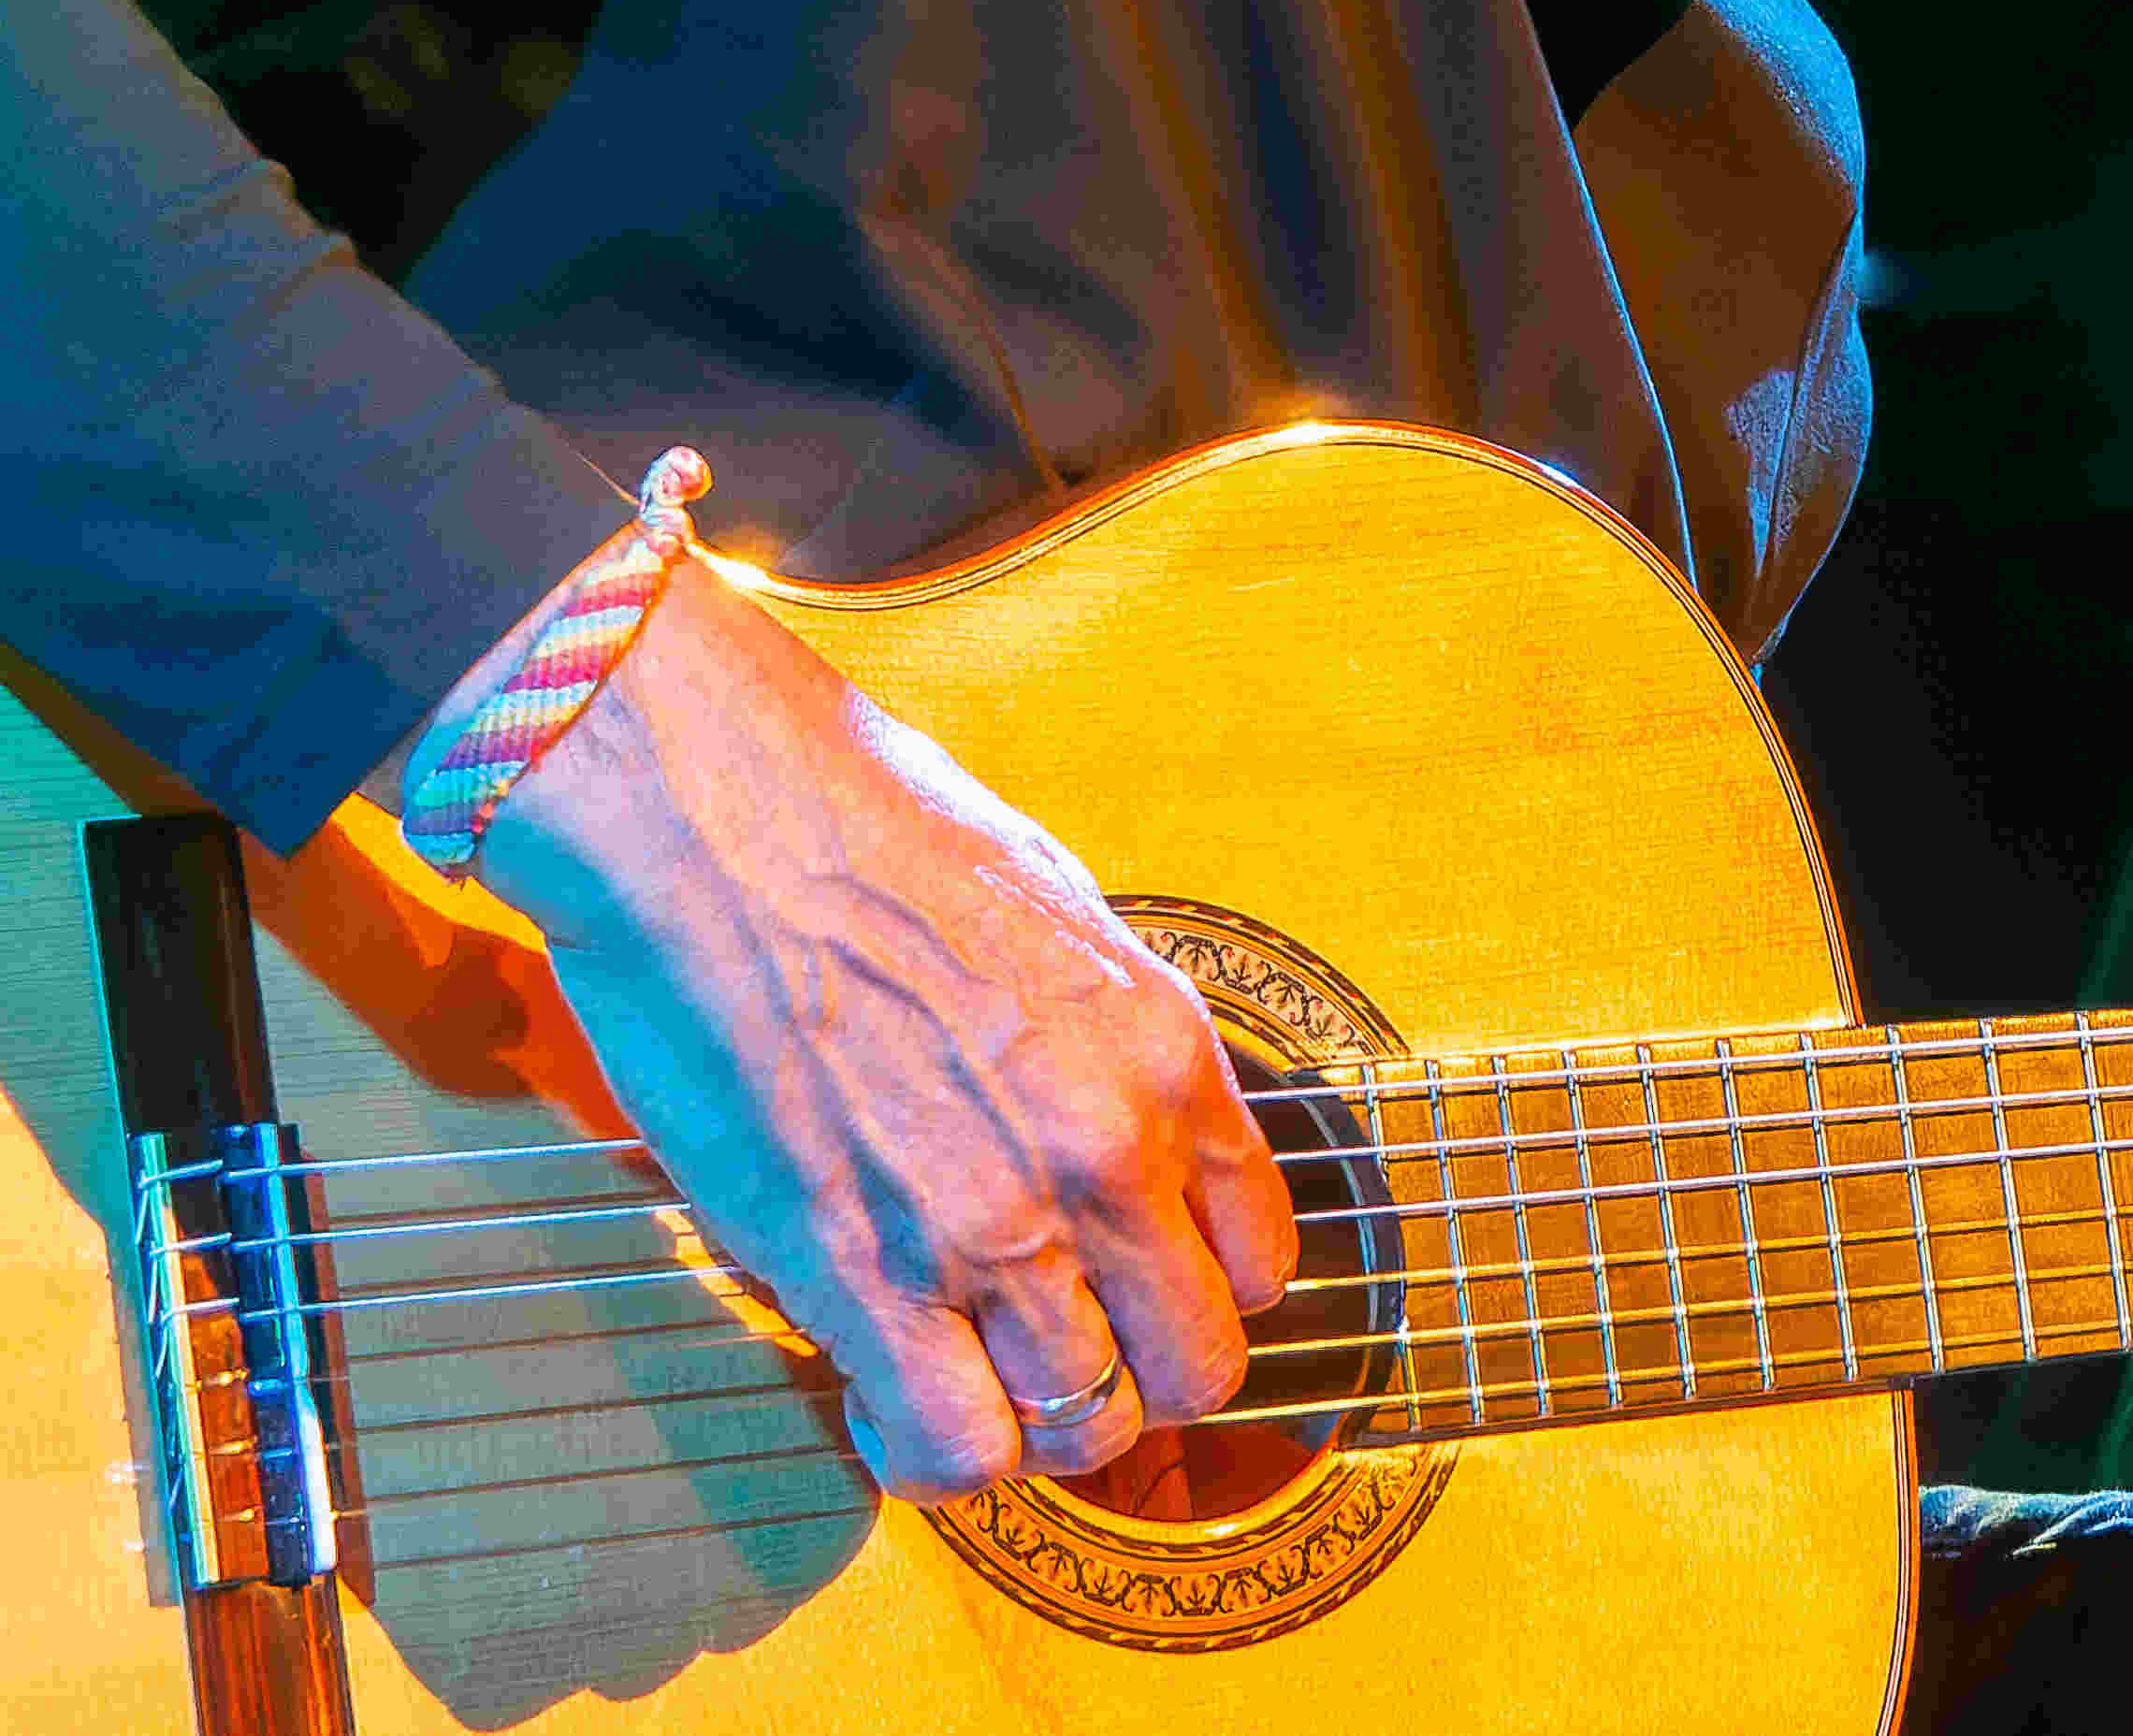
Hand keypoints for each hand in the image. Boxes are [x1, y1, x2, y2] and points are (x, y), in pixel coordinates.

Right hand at [465, 557, 1299, 1499]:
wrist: (725, 819)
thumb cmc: (876, 836)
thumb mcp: (1066, 917)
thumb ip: (1111, 1043)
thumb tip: (1121, 1124)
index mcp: (1165, 1056)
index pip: (1263, 1255)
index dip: (1205, 1296)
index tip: (1147, 1295)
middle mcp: (1106, 1153)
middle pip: (1195, 1367)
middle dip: (1139, 1382)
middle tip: (1062, 1355)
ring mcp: (992, 1225)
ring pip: (1085, 1428)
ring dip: (1036, 1425)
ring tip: (974, 1383)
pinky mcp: (861, 1275)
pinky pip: (953, 1445)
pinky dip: (935, 1456)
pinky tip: (893, 1405)